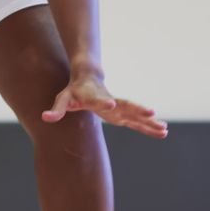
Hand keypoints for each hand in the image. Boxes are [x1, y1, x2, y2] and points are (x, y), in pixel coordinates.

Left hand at [42, 73, 167, 138]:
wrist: (88, 78)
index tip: (111, 104)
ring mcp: (119, 108)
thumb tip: (45, 117)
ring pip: (136, 115)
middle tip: (151, 112)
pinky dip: (149, 127)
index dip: (104, 102)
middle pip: (126, 106)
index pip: (99, 101)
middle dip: (138, 110)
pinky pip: (138, 122)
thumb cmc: (73, 91)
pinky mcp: (123, 114)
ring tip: (164, 129)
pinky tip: (162, 132)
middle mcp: (111, 102)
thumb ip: (56, 109)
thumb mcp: (63, 99)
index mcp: (95, 98)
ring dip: (149, 122)